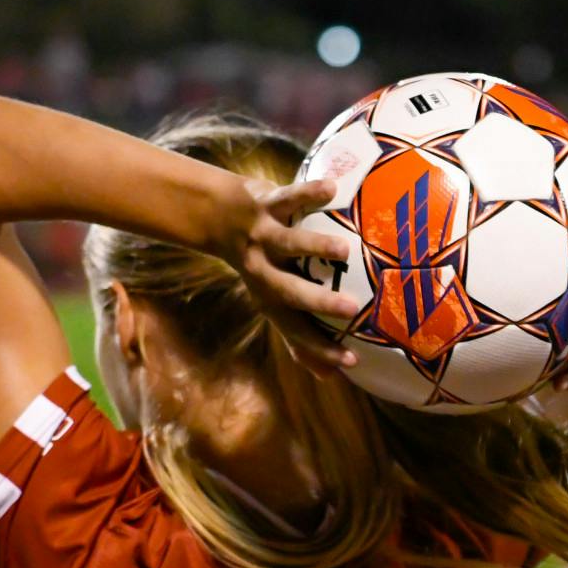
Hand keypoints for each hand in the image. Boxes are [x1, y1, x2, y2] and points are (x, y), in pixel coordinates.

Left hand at [221, 178, 357, 370]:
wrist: (215, 217)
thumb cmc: (260, 263)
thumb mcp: (273, 302)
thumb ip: (299, 337)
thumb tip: (330, 378)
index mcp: (268, 297)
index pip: (296, 330)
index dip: (320, 349)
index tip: (352, 362)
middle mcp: (263, 271)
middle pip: (289, 291)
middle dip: (319, 301)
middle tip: (352, 309)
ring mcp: (263, 237)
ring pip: (289, 244)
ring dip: (315, 247)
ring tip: (344, 250)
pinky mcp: (263, 205)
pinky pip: (287, 199)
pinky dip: (308, 193)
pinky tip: (333, 189)